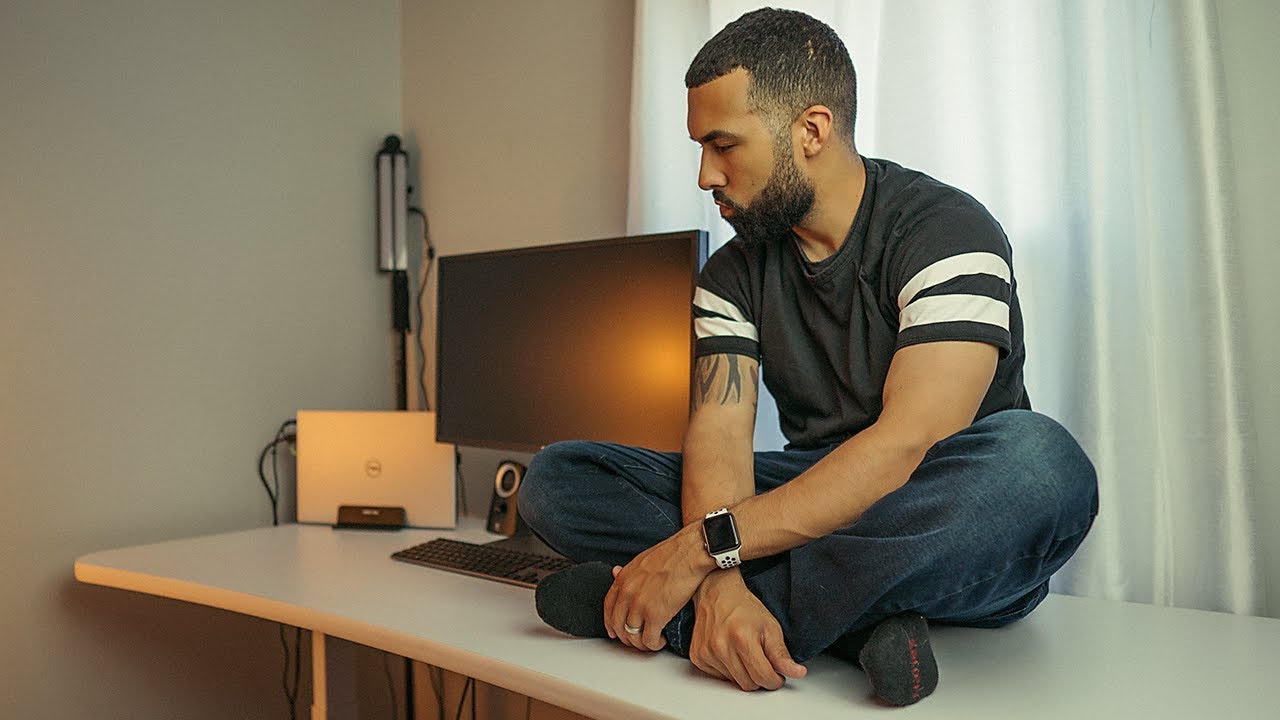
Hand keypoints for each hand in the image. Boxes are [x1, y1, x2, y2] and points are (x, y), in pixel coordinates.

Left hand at [603, 526, 709, 651]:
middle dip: (626, 637)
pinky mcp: (656, 616)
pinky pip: (649, 640)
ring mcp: (640, 606)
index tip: (615, 631)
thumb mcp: (642, 560)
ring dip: (641, 644)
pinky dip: (655, 644)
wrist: (689, 553)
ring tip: (652, 641)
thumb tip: (616, 573)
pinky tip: (662, 640)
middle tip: (636, 640)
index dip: (610, 624)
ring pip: (632, 636)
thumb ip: (627, 572)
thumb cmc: (672, 554)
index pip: (608, 607)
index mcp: (623, 579)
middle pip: (618, 625)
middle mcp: (628, 594)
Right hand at [689, 571, 806, 690]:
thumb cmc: (744, 608)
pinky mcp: (698, 656)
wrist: (717, 593)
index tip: (777, 675)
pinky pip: (719, 677)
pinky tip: (730, 652)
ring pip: (734, 682)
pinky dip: (728, 670)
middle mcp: (720, 646)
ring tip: (744, 652)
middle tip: (762, 661)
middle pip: (748, 684)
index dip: (775, 680)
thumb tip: (797, 673)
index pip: (763, 677)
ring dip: (743, 673)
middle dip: (759, 677)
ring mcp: (706, 652)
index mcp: (742, 638)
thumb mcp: (771, 627)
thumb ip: (782, 655)